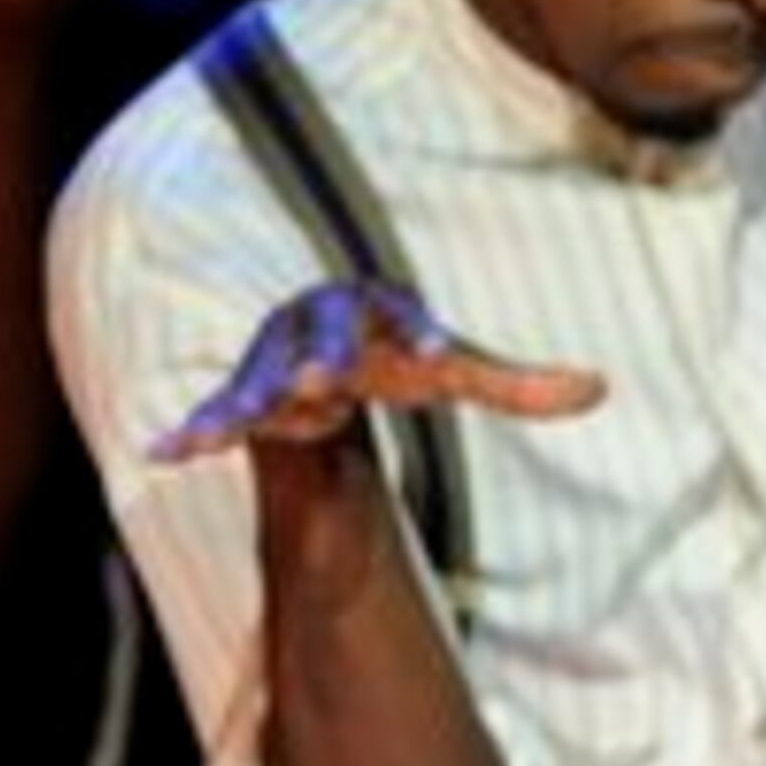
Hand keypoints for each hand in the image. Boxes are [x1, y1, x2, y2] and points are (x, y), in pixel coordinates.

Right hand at [150, 278, 604, 461]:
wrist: (328, 350)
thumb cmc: (399, 353)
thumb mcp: (457, 370)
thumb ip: (519, 384)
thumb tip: (599, 389)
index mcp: (378, 313)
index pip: (407, 321)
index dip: (425, 336)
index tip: (445, 356)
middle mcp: (320, 329)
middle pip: (321, 341)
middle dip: (321, 356)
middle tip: (324, 376)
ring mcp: (275, 363)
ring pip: (259, 380)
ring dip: (246, 401)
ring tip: (229, 425)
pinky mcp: (243, 399)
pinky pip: (215, 414)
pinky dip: (192, 430)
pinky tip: (165, 452)